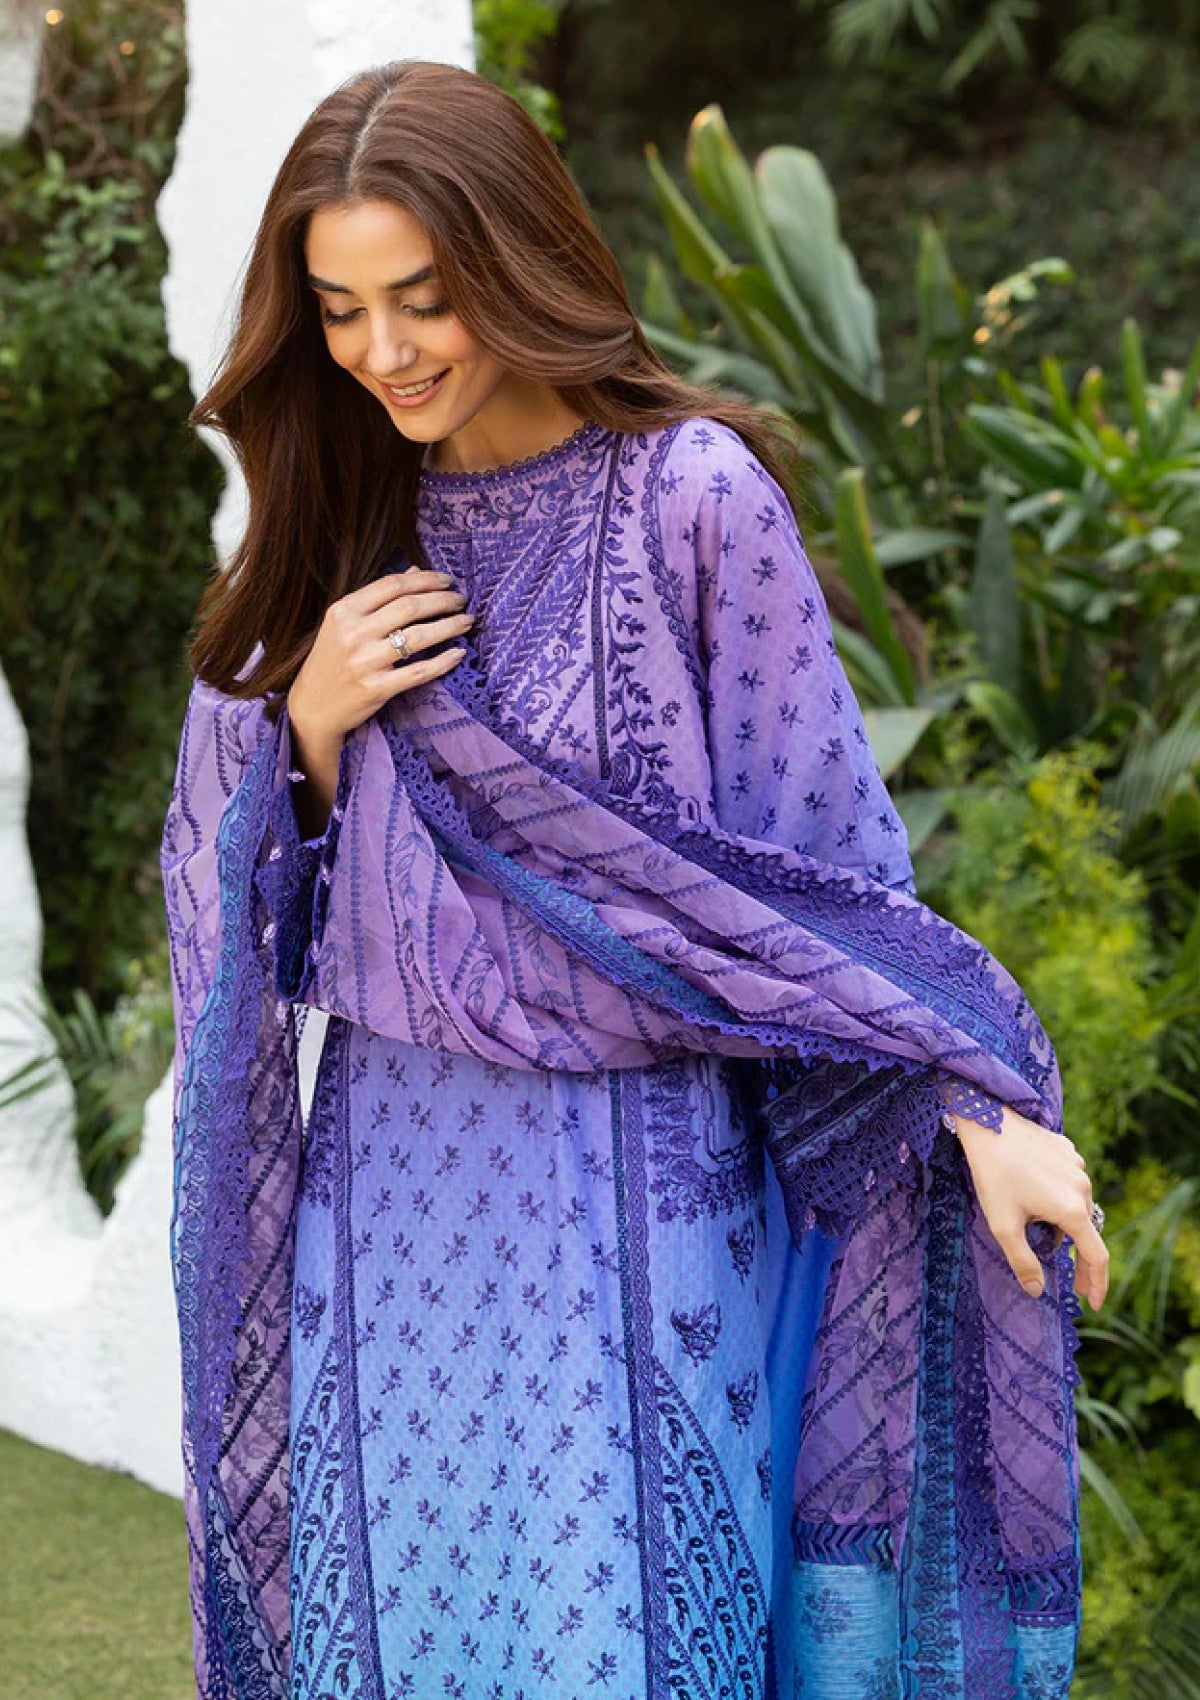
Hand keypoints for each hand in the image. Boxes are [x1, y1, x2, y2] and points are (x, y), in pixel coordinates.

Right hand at [285, 569, 473, 834]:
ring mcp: (365, 662)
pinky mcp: (376, 689)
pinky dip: (443, 661)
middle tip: (461, 600)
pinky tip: (458, 653)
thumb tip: (415, 570)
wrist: (312, 707)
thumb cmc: (332, 661)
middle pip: (410, 607)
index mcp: (344, 611)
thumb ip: (378, 597)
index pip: (393, 585)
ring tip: (466, 621)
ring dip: (449, 626)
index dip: (426, 579)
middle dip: (443, 600)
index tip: (447, 580)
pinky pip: (419, 671)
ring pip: (418, 637)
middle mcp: (353, 633)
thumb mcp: (344, 623)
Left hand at [954, 1105, 1108, 1310]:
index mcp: (1072, 1210)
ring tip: (1040, 1233)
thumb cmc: (993, 1176)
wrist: (987, 1122)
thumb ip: (1022, 1262)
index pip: (1096, 1256)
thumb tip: (1037, 1291)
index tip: (1094, 1303)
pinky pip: (1067, 1182)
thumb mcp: (1003, 1225)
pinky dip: (1058, 1197)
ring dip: (1064, 1224)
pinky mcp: (1067, 1150)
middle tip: (1072, 1282)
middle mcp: (1082, 1187)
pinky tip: (1034, 1196)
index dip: (1098, 1283)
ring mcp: (1077, 1166)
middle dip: (1078, 1259)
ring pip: (1075, 1205)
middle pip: (1085, 1231)